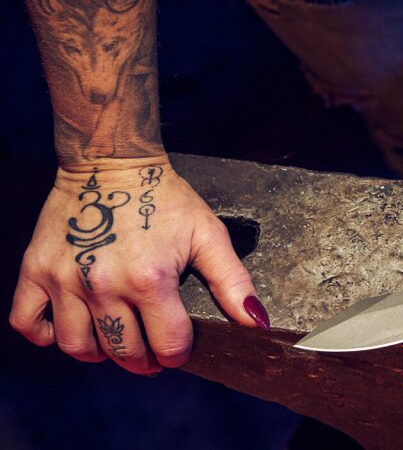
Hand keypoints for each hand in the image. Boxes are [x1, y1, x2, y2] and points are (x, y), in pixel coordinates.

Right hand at [9, 156, 269, 373]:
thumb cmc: (164, 197)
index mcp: (150, 279)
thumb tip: (256, 322)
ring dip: (101, 353)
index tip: (179, 347)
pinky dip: (45, 335)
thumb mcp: (208, 234)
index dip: (178, 353)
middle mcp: (104, 284)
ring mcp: (65, 279)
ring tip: (118, 340)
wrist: (111, 162)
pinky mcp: (35, 270)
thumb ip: (233, 282)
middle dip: (144, 360)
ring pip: (77, 346)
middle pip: (124, 352)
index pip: (168, 344)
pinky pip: (26, 322)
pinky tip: (71, 327)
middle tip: (152, 351)